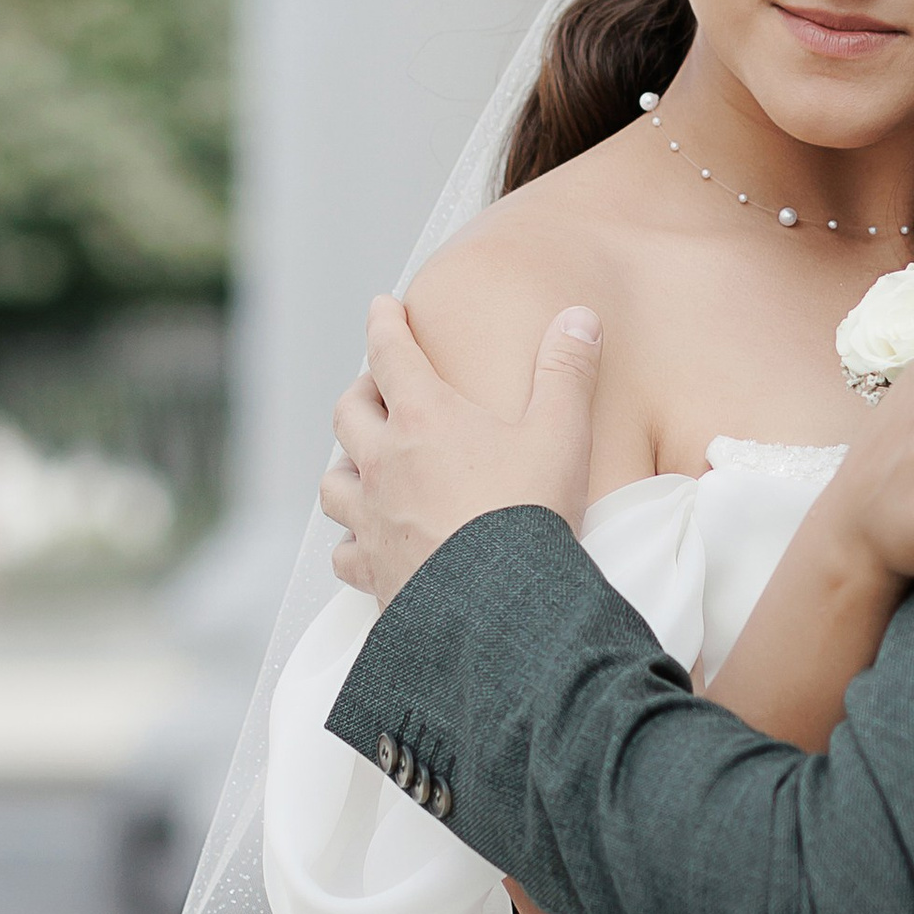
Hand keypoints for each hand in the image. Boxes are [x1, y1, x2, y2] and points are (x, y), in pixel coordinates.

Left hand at [318, 295, 602, 605]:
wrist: (502, 606)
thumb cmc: (529, 513)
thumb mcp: (561, 433)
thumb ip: (567, 371)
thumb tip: (579, 317)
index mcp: (424, 419)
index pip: (390, 353)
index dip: (385, 323)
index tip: (382, 306)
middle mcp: (385, 463)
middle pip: (349, 413)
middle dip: (362, 393)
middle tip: (378, 388)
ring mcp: (372, 519)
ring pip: (334, 481)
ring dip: (345, 465)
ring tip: (362, 464)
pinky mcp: (373, 570)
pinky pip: (343, 552)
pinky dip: (350, 542)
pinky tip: (365, 543)